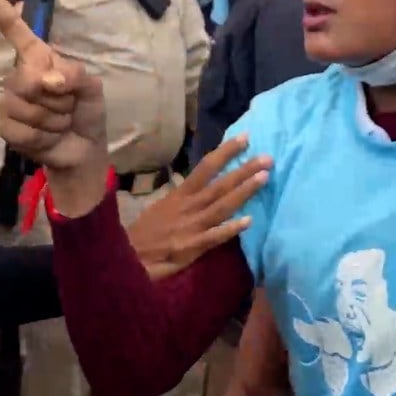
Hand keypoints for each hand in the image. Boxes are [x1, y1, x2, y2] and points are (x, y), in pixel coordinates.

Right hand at [0, 0, 105, 170]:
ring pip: (29, 106)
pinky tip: (48, 137)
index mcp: (36, 56)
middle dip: (60, 96)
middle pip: (28, 77)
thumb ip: (73, 75)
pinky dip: (45, 136)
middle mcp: (18, 75)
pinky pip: (22, 129)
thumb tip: (47, 81)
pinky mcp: (5, 126)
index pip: (10, 25)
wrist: (83, 148)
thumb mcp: (90, 85)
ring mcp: (9, 101)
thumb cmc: (85, 109)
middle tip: (68, 105)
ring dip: (55, 118)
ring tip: (61, 122)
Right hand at [128, 135, 271, 279]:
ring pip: (222, 206)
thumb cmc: (145, 233)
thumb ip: (183, 197)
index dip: (226, 152)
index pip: (206, 167)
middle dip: (244, 169)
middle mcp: (188, 206)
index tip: (246, 138)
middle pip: (220, 184)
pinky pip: (214, 237)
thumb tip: (200, 185)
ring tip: (265, 178)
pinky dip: (230, 229)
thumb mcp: (162, 208)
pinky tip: (248, 222)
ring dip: (244, 191)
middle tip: (268, 157)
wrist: (127, 257)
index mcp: (180, 195)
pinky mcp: (191, 247)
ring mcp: (191, 226)